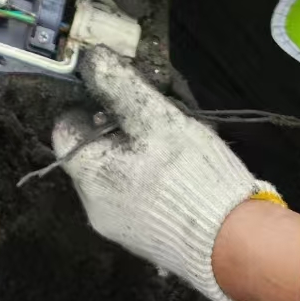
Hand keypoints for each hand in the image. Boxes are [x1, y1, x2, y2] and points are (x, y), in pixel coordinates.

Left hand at [54, 47, 278, 300]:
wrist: (233, 242)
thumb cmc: (189, 174)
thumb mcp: (155, 118)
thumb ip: (119, 86)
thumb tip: (91, 58)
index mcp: (87, 173)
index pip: (66, 129)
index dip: (89, 107)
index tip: (120, 100)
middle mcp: (92, 204)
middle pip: (91, 153)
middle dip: (117, 132)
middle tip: (153, 123)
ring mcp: (116, 226)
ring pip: (114, 176)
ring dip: (134, 157)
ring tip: (172, 150)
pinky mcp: (141, 240)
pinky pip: (133, 199)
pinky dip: (147, 182)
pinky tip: (178, 177)